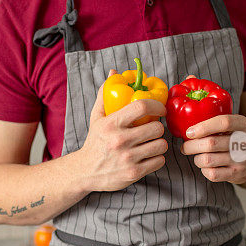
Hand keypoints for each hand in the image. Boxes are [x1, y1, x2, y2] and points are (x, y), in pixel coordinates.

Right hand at [75, 69, 167, 191]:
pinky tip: (148, 156)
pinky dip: (157, 158)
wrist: (85, 171)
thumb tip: (114, 72)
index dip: (157, 105)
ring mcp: (127, 158)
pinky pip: (159, 161)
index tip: (160, 109)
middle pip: (156, 128)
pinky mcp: (133, 173)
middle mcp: (119, 141)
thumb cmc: (95, 141)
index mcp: (111, 124)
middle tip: (153, 129)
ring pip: (160, 145)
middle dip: (158, 127)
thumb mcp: (97, 117)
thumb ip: (106, 94)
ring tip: (151, 143)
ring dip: (158, 143)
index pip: (141, 107)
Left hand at [181, 109, 245, 185]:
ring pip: (208, 160)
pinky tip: (206, 166)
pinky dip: (204, 170)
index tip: (189, 132)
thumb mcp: (232, 126)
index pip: (224, 122)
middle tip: (185, 147)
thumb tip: (186, 127)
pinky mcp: (238, 174)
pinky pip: (212, 174)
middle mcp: (245, 142)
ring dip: (197, 159)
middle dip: (192, 146)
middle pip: (211, 143)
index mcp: (243, 125)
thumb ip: (215, 124)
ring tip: (198, 156)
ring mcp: (243, 159)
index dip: (203, 127)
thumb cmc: (234, 140)